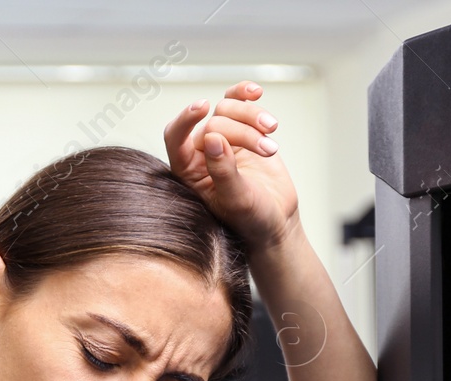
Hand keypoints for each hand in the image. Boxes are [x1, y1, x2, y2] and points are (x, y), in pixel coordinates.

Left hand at [164, 81, 300, 252]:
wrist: (275, 219)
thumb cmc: (251, 218)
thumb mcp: (236, 200)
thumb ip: (223, 171)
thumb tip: (212, 138)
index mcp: (188, 171)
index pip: (175, 137)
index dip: (184, 120)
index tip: (202, 108)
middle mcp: (200, 152)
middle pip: (214, 123)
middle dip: (243, 132)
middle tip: (268, 149)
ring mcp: (222, 139)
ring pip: (227, 109)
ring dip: (252, 116)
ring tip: (272, 131)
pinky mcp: (242, 130)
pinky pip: (237, 102)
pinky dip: (246, 94)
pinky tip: (256, 91)